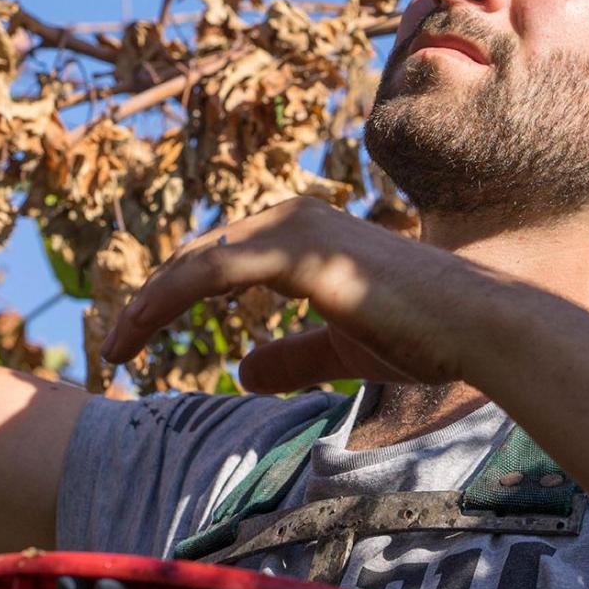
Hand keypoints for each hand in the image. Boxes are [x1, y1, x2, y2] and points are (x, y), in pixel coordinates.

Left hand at [101, 197, 495, 391]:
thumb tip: (242, 370)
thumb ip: (291, 355)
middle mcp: (291, 218)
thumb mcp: (338, 348)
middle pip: (196, 256)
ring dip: (148, 303)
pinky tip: (140, 329)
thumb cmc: (418, 333)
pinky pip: (213, 272)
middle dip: (148, 299)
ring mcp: (294, 229)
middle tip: (114, 346)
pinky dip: (168, 299)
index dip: (170, 297)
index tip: (136, 341)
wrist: (474, 326)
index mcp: (300, 234)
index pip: (216, 261)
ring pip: (195, 262)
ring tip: (116, 347)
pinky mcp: (299, 251)